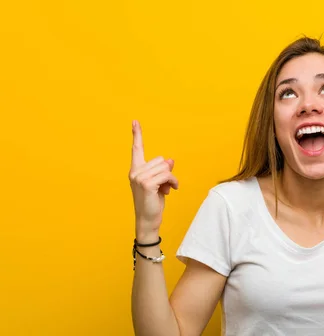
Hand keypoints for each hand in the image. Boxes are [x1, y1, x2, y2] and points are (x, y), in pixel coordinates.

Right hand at [128, 120, 178, 234]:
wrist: (148, 219)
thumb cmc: (153, 201)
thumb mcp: (159, 183)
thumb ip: (162, 170)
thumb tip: (170, 160)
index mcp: (136, 169)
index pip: (137, 149)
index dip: (137, 134)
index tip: (135, 121)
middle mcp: (135, 172)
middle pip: (160, 159)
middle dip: (167, 171)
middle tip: (165, 185)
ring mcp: (139, 178)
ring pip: (165, 167)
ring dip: (171, 178)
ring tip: (167, 189)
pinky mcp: (147, 184)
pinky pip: (167, 175)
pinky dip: (173, 182)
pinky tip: (171, 191)